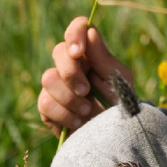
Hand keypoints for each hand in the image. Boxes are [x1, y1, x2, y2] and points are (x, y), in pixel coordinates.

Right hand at [38, 16, 131, 134]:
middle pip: (58, 51)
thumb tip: (91, 31)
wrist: (115, 136)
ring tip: (86, 110)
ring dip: (69, 96)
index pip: (77, 30)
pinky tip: (78, 122)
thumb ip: (104, 58)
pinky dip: (64, 113)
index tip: (78, 51)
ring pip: (48, 78)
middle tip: (86, 90)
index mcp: (91, 54)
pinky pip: (45, 103)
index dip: (74, 34)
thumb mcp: (119, 79)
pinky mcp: (47, 107)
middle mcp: (71, 66)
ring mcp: (56, 86)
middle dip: (71, 72)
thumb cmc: (121, 103)